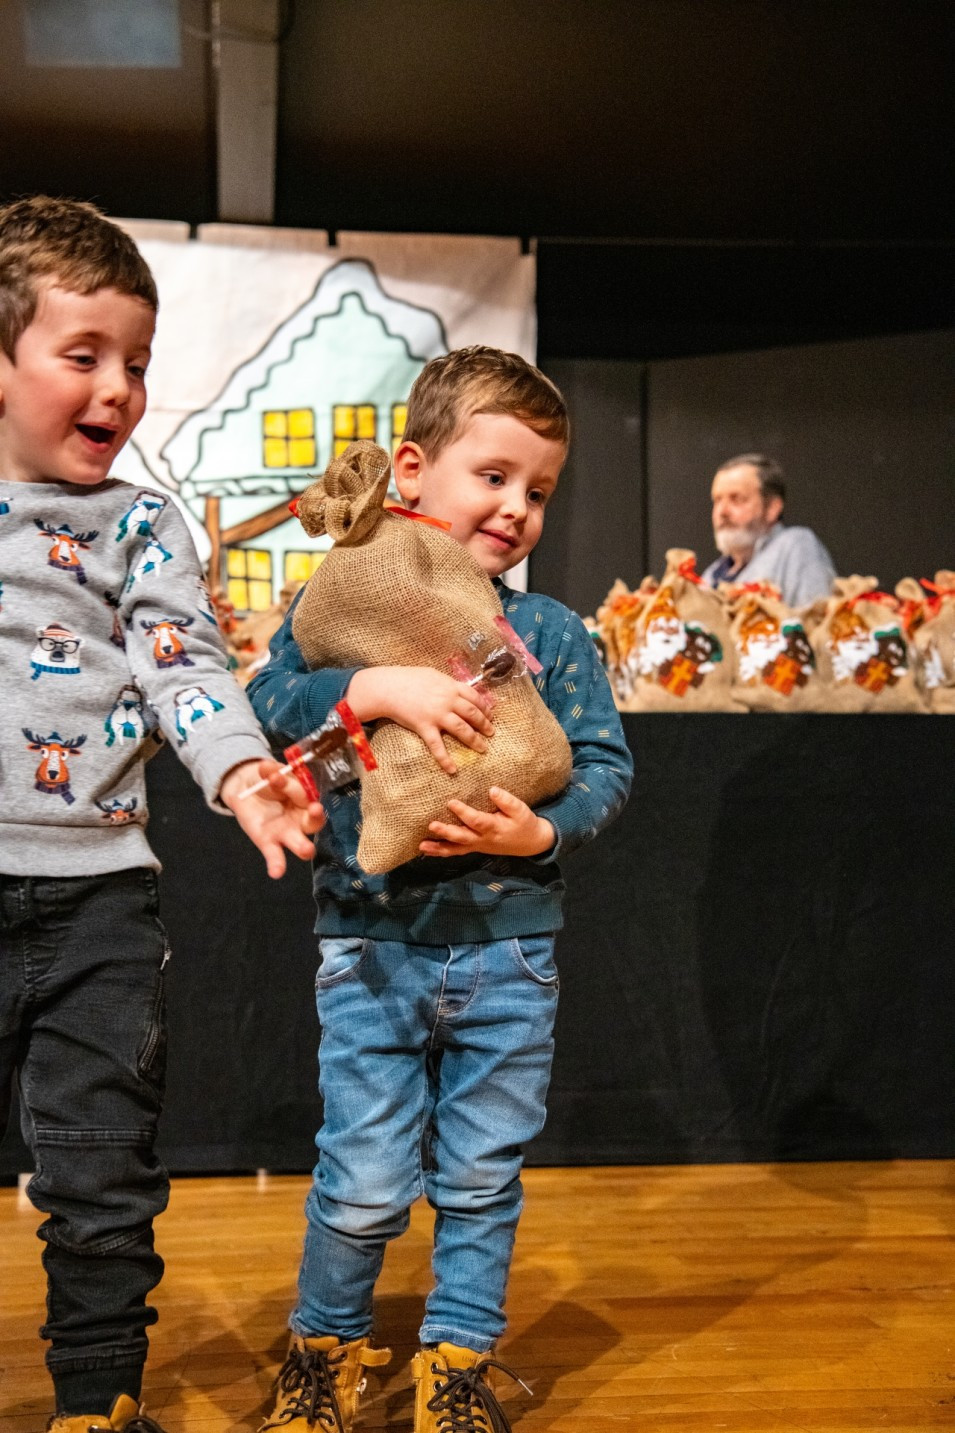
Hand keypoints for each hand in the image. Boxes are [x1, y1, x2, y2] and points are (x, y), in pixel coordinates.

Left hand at [219, 758, 324, 878]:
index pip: (306, 794)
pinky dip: (277, 864)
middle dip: (316, 817)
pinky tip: (276, 872)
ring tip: (306, 850)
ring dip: (304, 847)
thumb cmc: (266, 781)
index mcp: (305, 799)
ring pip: (300, 843)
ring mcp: (285, 833)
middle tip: (315, 810)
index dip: (295, 787)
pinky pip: (276, 856)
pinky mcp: (268, 843)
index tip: (280, 777)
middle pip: (313, 822)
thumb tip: (266, 767)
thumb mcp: (270, 772)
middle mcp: (300, 818)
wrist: (246, 789)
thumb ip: (271, 772)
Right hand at [347, 666, 494, 774]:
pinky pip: (437, 746)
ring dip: (474, 740)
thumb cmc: (408, 678)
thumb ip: (447, 683)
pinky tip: (453, 769)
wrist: (388, 687)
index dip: (485, 707)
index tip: (490, 714)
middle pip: (472, 714)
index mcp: (450, 686)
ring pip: (462, 729)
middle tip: (491, 733)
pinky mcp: (424, 727)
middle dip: (484, 724)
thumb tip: (458, 689)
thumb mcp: (432, 675)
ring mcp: (437, 715)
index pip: (475, 697)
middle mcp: (448, 701)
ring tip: (483, 748)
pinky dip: (445, 759)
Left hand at [420, 786, 555, 858]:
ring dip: (438, 848)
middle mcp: (483, 839)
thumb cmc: (524, 823)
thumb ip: (507, 801)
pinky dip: (441, 852)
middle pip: (462, 837)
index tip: (451, 802)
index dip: (464, 813)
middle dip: (446, 832)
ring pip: (456, 849)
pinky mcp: (474, 848)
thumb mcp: (521, 810)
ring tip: (422, 846)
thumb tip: (492, 790)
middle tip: (431, 825)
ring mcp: (477, 846)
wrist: (530, 843)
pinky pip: (456, 852)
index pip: (477, 820)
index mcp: (494, 828)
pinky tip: (426, 850)